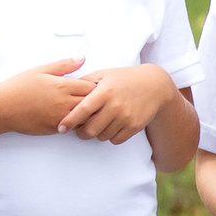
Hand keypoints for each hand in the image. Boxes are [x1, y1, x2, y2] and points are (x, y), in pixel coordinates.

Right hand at [0, 58, 91, 135]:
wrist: (0, 108)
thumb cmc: (18, 87)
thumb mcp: (40, 70)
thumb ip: (64, 65)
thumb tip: (82, 58)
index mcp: (63, 86)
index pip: (93, 88)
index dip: (95, 87)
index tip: (92, 87)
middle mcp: (64, 102)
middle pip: (93, 103)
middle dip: (96, 101)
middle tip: (94, 99)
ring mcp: (60, 117)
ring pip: (86, 117)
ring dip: (89, 114)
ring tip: (85, 109)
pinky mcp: (55, 129)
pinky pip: (74, 127)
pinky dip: (78, 123)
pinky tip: (74, 118)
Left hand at [60, 65, 180, 144]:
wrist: (155, 85)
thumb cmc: (124, 79)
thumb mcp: (104, 75)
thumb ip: (84, 83)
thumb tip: (64, 91)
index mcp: (105, 92)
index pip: (82, 110)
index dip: (69, 121)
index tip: (61, 128)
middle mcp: (115, 105)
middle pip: (90, 130)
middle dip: (81, 133)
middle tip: (80, 130)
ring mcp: (126, 117)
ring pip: (102, 136)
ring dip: (97, 134)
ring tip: (99, 125)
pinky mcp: (135, 126)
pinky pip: (116, 140)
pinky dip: (111, 136)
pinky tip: (112, 127)